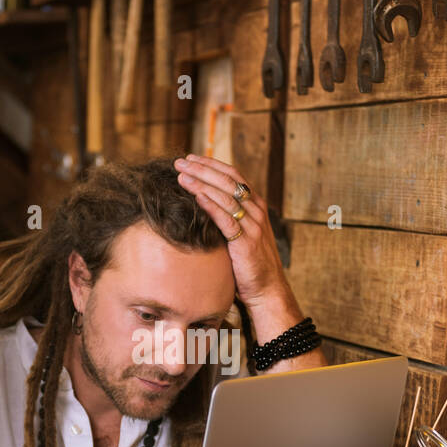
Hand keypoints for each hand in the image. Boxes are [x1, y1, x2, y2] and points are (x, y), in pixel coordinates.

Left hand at [173, 153, 290, 308]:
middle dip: (201, 169)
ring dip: (201, 183)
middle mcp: (255, 210)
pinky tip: (196, 197)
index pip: (232, 175)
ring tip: (181, 176)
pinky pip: (226, 220)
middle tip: (179, 162)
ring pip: (225, 196)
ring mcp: (252, 225)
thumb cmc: (249, 261)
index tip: (190, 158)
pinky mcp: (245, 242)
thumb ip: (228, 216)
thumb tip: (203, 203)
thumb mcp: (241, 232)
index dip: (210, 164)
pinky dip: (211, 206)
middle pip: (227, 181)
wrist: (267, 288)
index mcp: (255, 204)